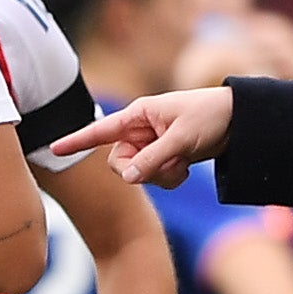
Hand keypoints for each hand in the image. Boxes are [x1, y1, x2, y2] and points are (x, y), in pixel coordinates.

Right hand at [52, 85, 230, 187]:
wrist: (240, 122)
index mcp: (138, 115)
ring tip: (183, 162)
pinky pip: (153, 178)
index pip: (99, 130)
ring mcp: (151, 144)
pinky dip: (169, 178)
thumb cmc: (210, 117)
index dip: (76, 141)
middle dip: (142, 170)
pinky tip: (186, 167)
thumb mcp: (182, 139)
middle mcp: (140, 130)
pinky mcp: (163, 156)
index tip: (53, 150)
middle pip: (120, 162)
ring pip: (138, 174)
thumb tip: (128, 178)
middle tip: (169, 164)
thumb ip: (153, 159)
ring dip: (160, 175)